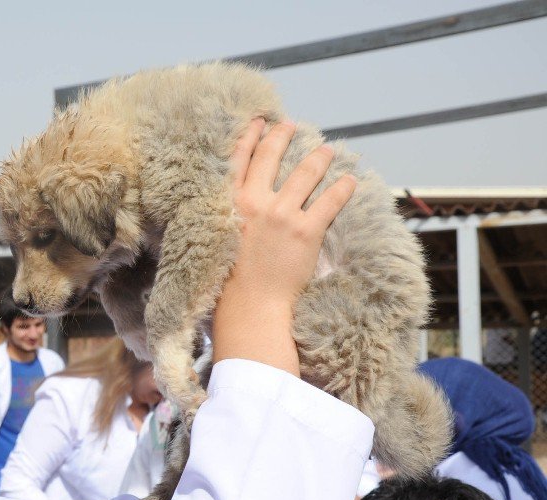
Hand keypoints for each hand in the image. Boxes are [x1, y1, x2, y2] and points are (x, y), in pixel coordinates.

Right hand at [214, 118, 355, 374]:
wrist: (250, 306)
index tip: (259, 122)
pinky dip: (343, 188)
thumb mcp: (219, 240)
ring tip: (327, 150)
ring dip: (318, 157)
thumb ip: (230, 217)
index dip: (250, 137)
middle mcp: (255, 202)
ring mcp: (282, 215)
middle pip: (271, 157)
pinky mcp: (306, 230)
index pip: (239, 160)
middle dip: (282, 136)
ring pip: (305, 173)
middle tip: (292, 125)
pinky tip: (351, 180)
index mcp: (229, 204)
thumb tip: (243, 207)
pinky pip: (330, 201)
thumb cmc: (229, 281)